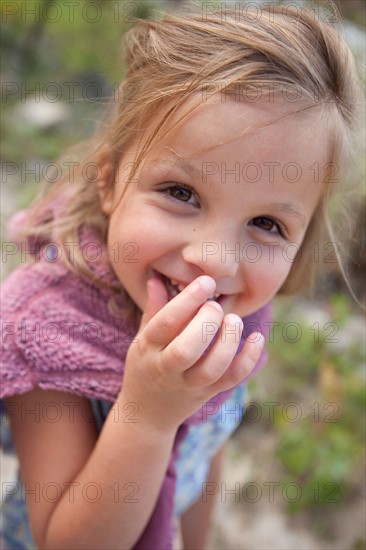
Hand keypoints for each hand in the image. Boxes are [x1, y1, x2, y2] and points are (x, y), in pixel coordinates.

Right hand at [119, 276, 263, 432]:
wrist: (146, 414)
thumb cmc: (145, 365)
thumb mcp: (142, 339)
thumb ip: (153, 310)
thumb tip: (156, 279)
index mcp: (148, 349)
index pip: (165, 324)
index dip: (187, 301)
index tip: (206, 282)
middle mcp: (167, 369)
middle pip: (186, 350)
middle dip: (206, 323)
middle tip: (215, 306)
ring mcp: (189, 385)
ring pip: (211, 369)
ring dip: (227, 342)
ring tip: (234, 320)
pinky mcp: (208, 394)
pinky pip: (231, 380)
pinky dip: (248, 360)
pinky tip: (257, 338)